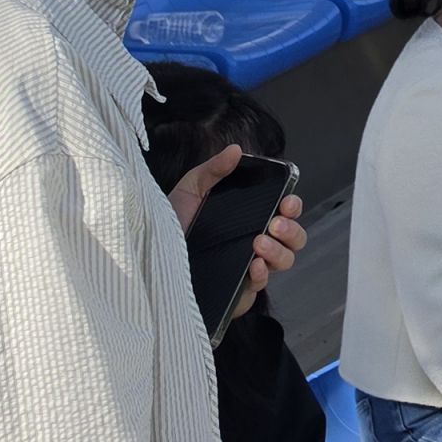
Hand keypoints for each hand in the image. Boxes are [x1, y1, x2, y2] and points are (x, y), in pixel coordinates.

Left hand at [168, 146, 305, 297]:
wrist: (149, 260)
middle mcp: (254, 242)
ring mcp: (249, 269)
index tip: (287, 201)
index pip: (283, 211)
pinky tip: (253, 265)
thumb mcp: (189, 190)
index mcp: (249, 217)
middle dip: (291, 230)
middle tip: (275, 223)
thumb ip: (213, 170)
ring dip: (279, 250)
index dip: (293, 205)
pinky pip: (261, 285)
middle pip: (293, 238)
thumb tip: (236, 150)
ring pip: (284, 261)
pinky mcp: (238, 292)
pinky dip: (262, 274)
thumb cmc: (170, 225)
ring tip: (259, 242)